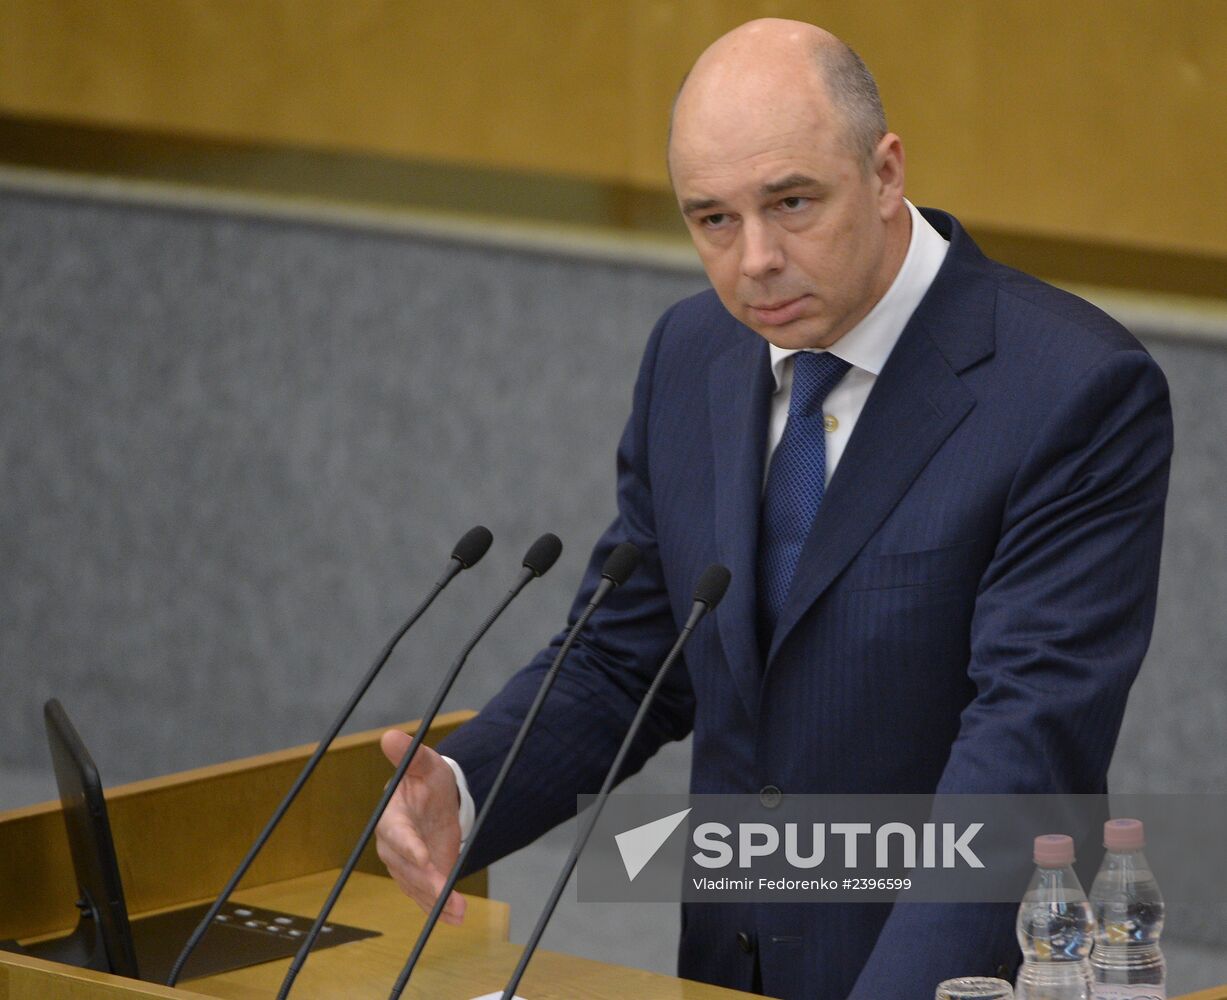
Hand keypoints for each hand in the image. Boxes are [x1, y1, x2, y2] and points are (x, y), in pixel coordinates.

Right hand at [374, 729, 466, 924]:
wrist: (436, 801)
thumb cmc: (426, 779)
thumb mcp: (425, 764)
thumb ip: (410, 755)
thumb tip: (391, 735)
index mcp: (392, 818)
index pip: (397, 835)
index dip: (408, 847)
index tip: (421, 858)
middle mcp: (394, 847)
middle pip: (407, 868)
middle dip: (426, 881)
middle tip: (444, 891)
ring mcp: (406, 866)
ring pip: (419, 887)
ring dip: (437, 900)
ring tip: (458, 911)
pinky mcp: (420, 878)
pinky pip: (428, 896)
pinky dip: (441, 908)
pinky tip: (456, 917)